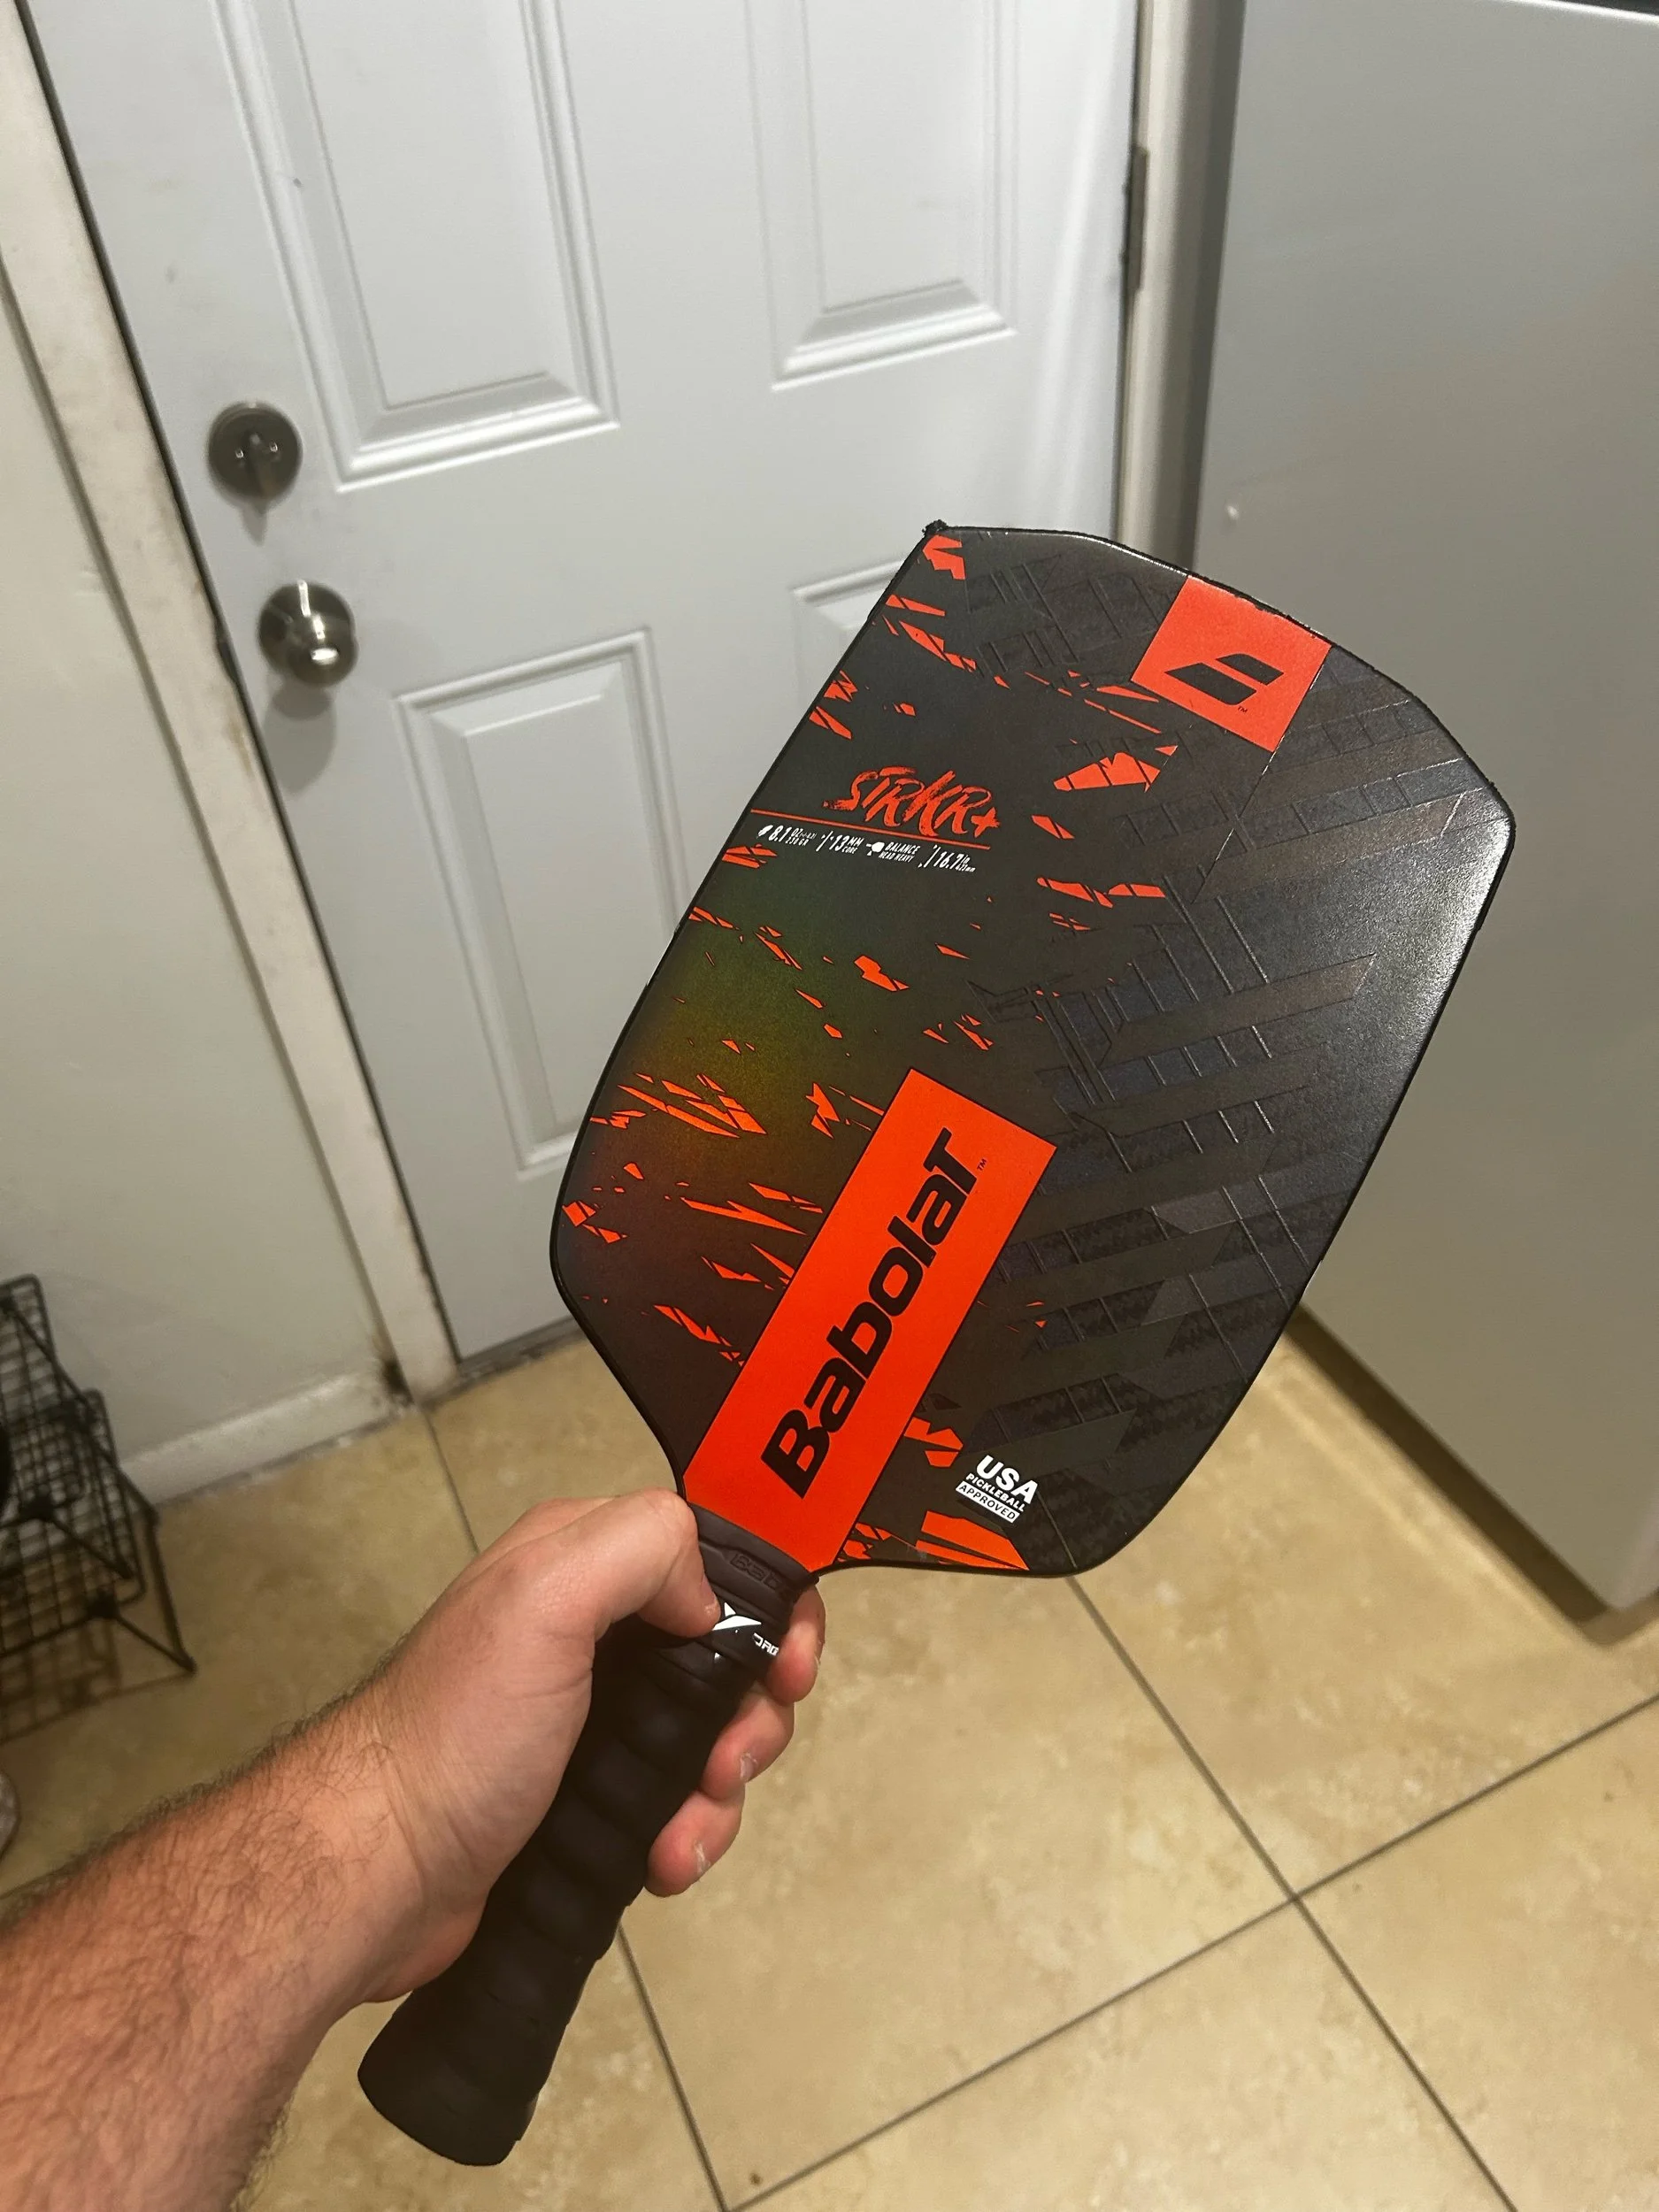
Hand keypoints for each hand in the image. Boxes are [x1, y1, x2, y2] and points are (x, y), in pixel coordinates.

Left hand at [330, 1490, 824, 1999]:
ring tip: (682, 1837)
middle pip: (728, 1655)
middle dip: (752, 1715)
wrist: (378, 1870)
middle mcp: (593, 1628)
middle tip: (728, 1764)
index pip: (714, 1553)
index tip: (789, 1670)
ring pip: (710, 1737)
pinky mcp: (590, 1795)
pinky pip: (676, 1802)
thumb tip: (710, 1602)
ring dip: (719, 1792)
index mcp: (583, 1559)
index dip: (771, 1607)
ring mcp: (592, 1717)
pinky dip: (687, 1834)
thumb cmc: (464, 1728)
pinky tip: (663, 1865)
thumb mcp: (544, 1599)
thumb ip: (642, 1550)